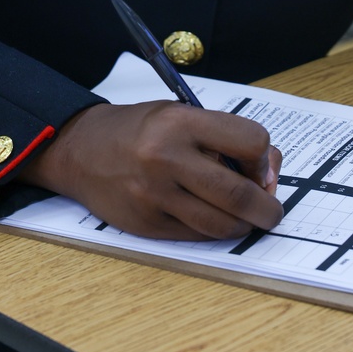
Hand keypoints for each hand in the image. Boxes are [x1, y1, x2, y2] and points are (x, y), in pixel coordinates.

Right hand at [21, 101, 282, 241]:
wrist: (80, 149)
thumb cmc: (139, 130)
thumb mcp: (181, 115)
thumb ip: (224, 138)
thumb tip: (269, 173)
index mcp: (180, 122)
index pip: (250, 142)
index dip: (263, 160)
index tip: (260, 168)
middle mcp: (166, 157)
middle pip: (239, 194)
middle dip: (267, 209)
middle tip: (272, 212)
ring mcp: (154, 195)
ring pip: (221, 224)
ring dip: (243, 225)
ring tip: (245, 218)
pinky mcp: (146, 223)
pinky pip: (196, 236)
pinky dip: (213, 231)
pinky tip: (212, 219)